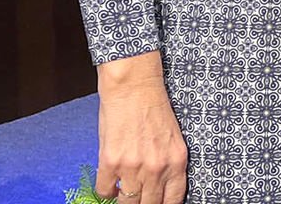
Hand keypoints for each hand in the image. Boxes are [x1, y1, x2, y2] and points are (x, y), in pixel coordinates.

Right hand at [94, 52, 187, 203]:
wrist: (135, 88)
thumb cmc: (155, 108)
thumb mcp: (172, 138)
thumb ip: (168, 164)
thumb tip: (159, 187)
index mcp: (177, 161)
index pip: (173, 200)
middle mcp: (157, 167)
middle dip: (142, 203)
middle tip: (137, 198)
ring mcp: (133, 167)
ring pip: (126, 202)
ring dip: (123, 199)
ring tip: (122, 191)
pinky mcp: (111, 162)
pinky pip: (104, 191)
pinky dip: (105, 190)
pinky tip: (109, 181)